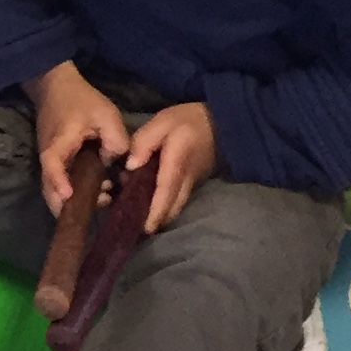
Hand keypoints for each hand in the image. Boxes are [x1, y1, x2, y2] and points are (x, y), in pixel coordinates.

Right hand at [27, 61, 129, 213]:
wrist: (55, 86)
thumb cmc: (80, 99)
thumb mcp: (105, 113)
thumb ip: (116, 139)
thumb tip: (116, 163)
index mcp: (60, 141)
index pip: (52, 163)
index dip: (59, 181)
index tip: (70, 196)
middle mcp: (49, 154)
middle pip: (48, 188)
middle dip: (69, 206)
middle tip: (101, 204)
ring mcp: (50, 160)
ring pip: (54, 190)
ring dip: (75, 201)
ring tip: (106, 197)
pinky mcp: (56, 162)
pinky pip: (61, 183)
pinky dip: (76, 192)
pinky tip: (100, 188)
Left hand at [126, 100, 217, 230]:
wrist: (220, 122)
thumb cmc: (188, 120)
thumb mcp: (162, 122)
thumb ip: (144, 142)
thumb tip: (130, 166)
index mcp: (177, 163)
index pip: (166, 192)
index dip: (156, 211)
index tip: (146, 228)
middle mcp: (187, 178)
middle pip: (172, 206)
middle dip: (157, 220)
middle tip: (136, 229)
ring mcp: (192, 182)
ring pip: (177, 206)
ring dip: (162, 215)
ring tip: (142, 220)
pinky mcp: (193, 182)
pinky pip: (179, 199)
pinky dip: (166, 206)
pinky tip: (151, 205)